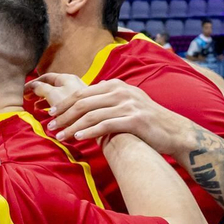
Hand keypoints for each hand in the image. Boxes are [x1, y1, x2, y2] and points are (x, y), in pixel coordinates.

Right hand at [26, 72, 86, 117]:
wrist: (92, 120)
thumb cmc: (72, 106)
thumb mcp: (53, 95)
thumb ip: (41, 88)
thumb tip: (34, 85)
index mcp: (66, 78)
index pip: (46, 77)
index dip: (33, 83)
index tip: (23, 90)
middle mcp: (73, 84)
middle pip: (51, 86)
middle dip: (38, 92)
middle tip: (27, 99)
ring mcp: (77, 95)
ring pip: (57, 96)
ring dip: (45, 101)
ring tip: (36, 108)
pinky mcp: (79, 106)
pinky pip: (63, 104)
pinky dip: (54, 107)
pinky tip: (50, 114)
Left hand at [31, 76, 195, 153]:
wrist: (173, 131)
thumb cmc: (145, 121)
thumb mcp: (125, 103)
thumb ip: (105, 101)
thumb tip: (80, 105)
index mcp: (116, 85)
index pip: (82, 92)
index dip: (64, 103)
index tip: (51, 113)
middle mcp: (121, 91)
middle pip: (83, 102)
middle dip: (64, 114)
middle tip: (50, 126)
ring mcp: (128, 104)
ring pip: (91, 115)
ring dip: (72, 126)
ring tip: (60, 136)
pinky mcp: (134, 120)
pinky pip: (106, 125)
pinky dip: (89, 132)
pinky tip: (78, 138)